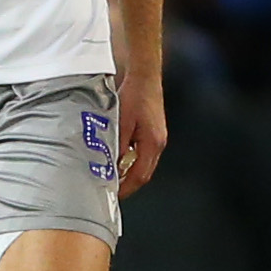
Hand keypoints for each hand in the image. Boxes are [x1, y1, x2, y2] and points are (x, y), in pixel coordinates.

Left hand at [112, 70, 168, 199]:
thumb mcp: (121, 122)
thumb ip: (117, 146)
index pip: (141, 175)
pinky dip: (131, 160)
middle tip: (111, 190)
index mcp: (153, 143)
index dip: (127, 188)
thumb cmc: (134, 95)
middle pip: (144, 172)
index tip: (115, 195)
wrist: (144, 76)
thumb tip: (111, 165)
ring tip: (112, 177)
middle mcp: (158, 143)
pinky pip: (143, 153)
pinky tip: (118, 159)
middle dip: (129, 184)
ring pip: (143, 163)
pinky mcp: (153, 132)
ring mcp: (157, 138)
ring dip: (129, 172)